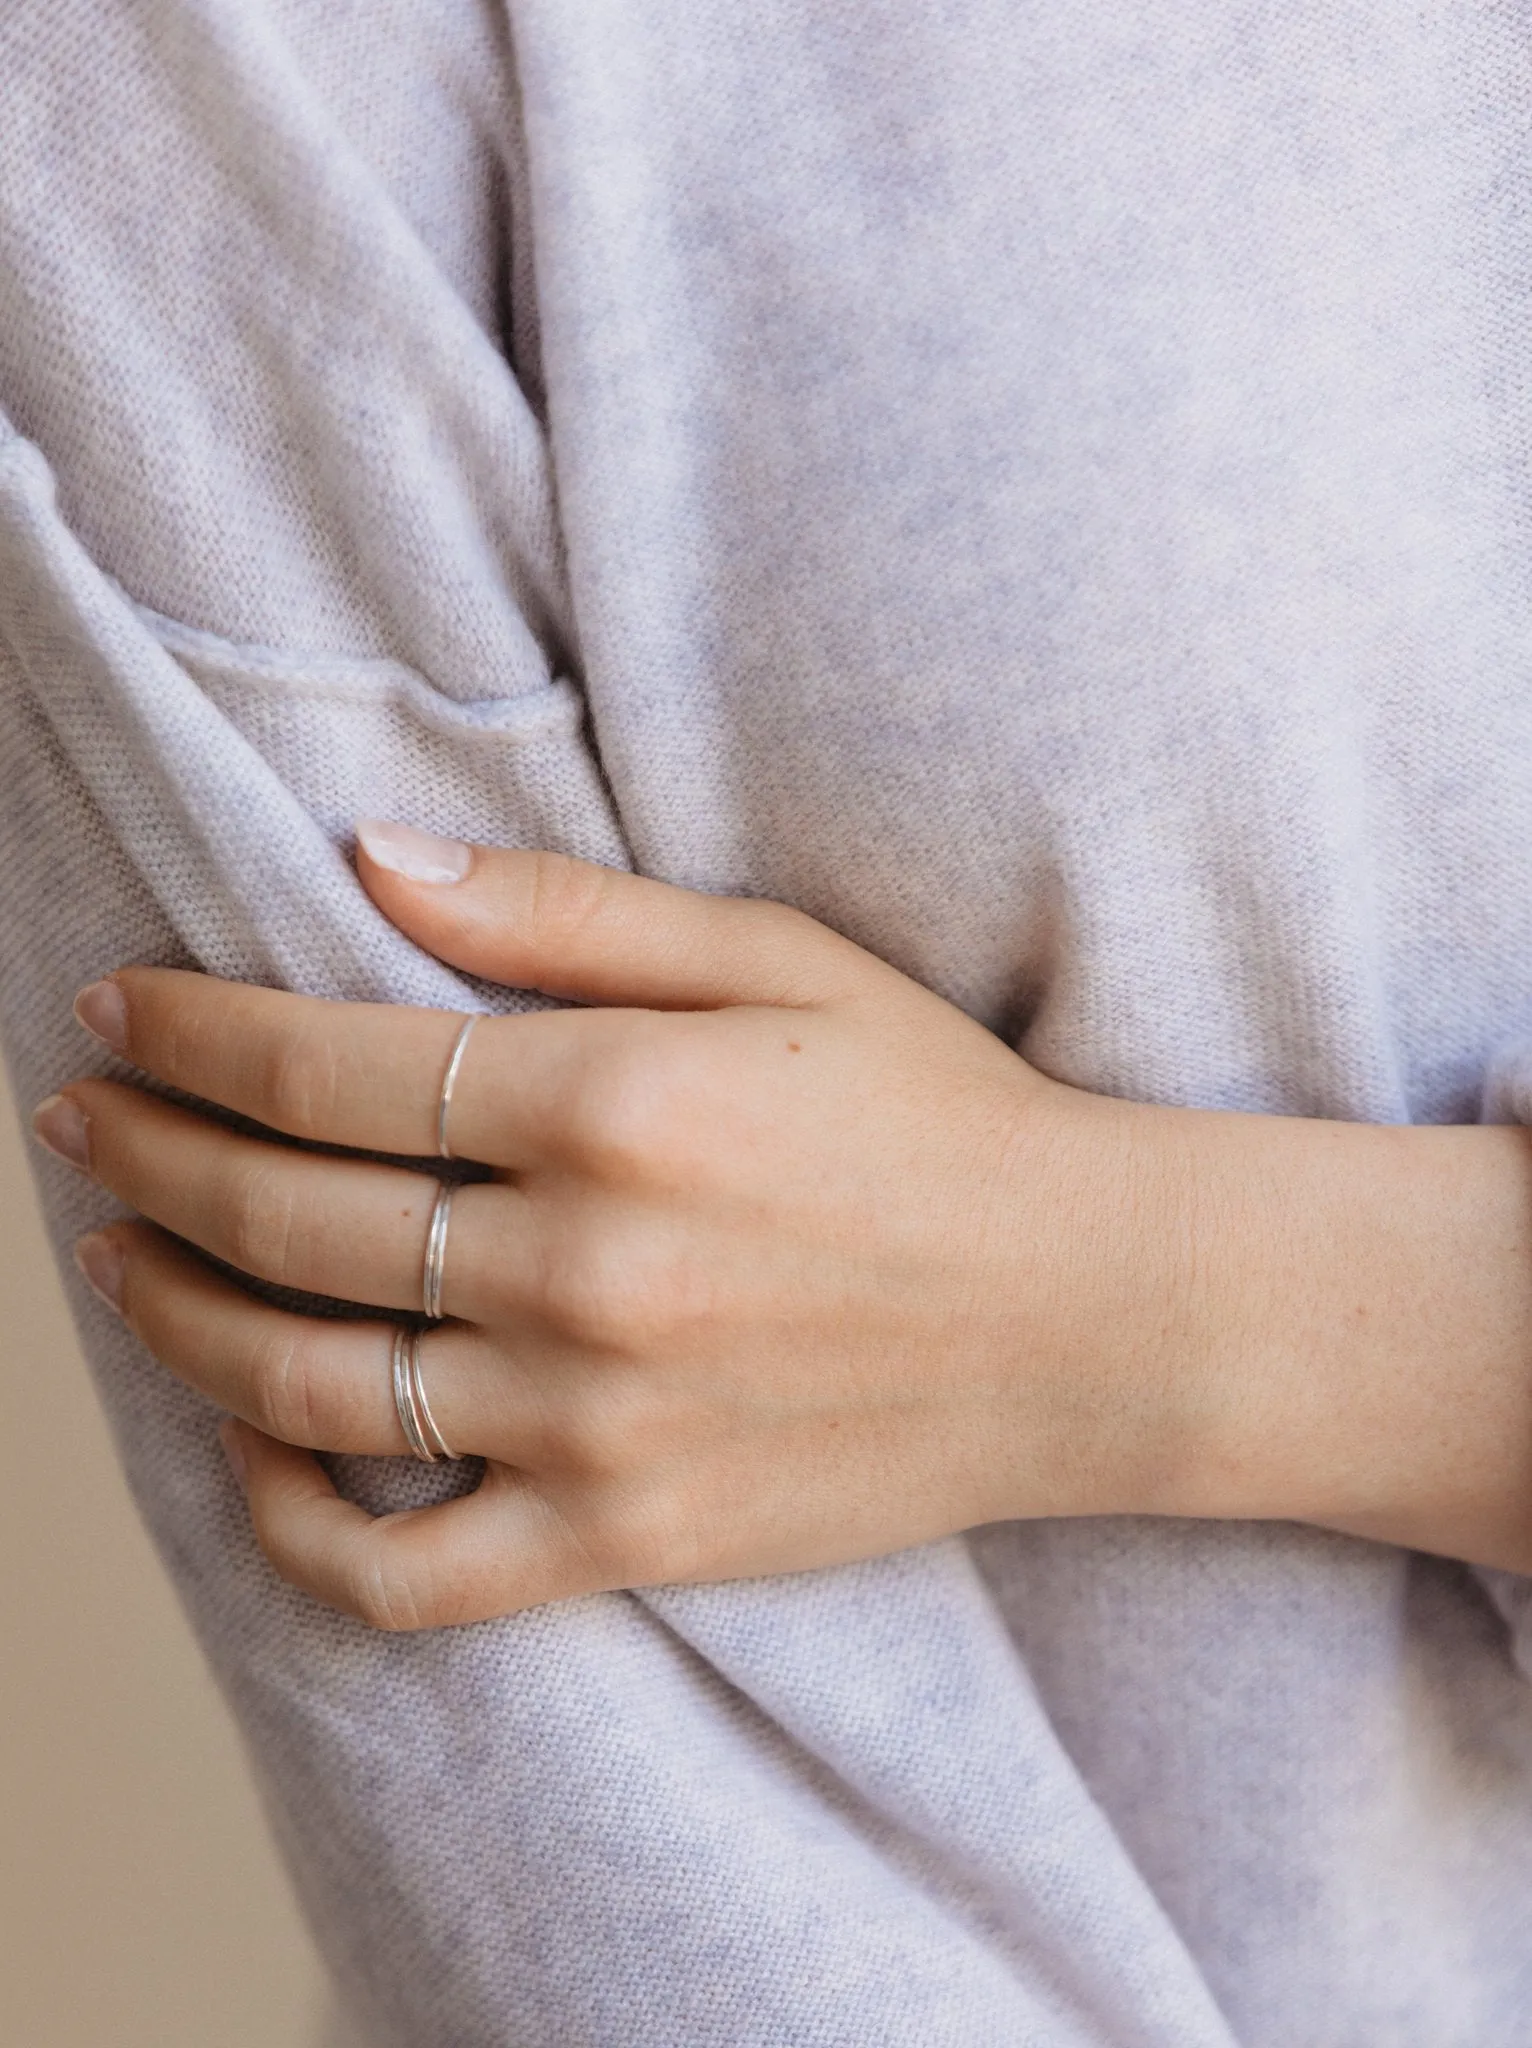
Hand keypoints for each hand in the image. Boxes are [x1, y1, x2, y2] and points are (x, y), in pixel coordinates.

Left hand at [30, 825, 1202, 1627]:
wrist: (1095, 1318)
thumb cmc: (944, 1121)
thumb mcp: (784, 963)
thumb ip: (568, 914)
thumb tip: (371, 859)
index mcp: (620, 1101)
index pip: (326, 1063)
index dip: (191, 1032)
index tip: (118, 1006)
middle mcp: (588, 1267)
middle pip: (288, 1215)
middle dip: (147, 1153)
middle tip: (79, 1116)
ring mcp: (600, 1423)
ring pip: (306, 1385)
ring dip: (172, 1316)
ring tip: (114, 1256)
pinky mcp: (629, 1539)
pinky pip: (404, 1574)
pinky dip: (290, 1522)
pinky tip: (249, 1443)